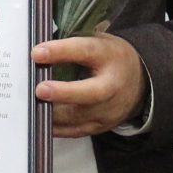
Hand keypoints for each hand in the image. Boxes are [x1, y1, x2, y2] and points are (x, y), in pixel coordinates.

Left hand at [31, 33, 147, 137]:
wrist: (140, 83)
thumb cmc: (110, 58)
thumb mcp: (99, 42)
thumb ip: (74, 43)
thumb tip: (40, 49)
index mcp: (109, 55)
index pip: (85, 51)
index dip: (61, 51)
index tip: (37, 53)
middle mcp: (112, 84)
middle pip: (91, 92)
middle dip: (64, 92)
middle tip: (40, 90)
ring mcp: (108, 109)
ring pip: (79, 117)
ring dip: (53, 113)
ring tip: (33, 106)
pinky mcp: (100, 126)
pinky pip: (75, 131)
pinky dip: (56, 127)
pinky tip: (41, 119)